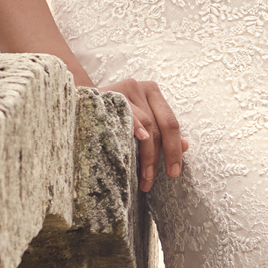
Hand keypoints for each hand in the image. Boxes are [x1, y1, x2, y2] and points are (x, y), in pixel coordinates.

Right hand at [104, 77, 189, 191]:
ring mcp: (125, 89)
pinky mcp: (109, 94)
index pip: (171, 123)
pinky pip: (126, 115)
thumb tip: (186, 146)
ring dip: (147, 154)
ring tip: (144, 177)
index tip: (174, 173)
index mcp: (154, 93)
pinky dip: (135, 128)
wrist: (80, 101)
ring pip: (147, 124)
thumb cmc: (114, 115)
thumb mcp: (140, 120)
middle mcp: (142, 87)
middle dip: (160, 156)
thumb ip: (161, 131)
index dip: (175, 149)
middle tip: (155, 180)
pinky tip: (139, 140)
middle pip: (160, 125)